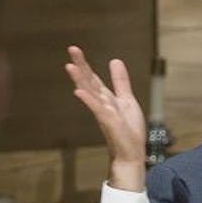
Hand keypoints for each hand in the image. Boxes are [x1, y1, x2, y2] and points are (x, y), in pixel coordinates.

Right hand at [65, 46, 146, 190]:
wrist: (131, 153)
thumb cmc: (128, 130)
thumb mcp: (126, 99)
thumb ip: (120, 81)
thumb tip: (115, 60)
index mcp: (105, 98)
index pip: (92, 78)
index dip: (84, 64)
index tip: (75, 50)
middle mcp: (101, 104)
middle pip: (88, 81)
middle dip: (81, 65)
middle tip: (72, 49)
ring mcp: (103, 112)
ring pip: (89, 92)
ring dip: (80, 79)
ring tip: (70, 66)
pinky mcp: (108, 121)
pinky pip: (96, 108)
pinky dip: (88, 99)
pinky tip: (79, 91)